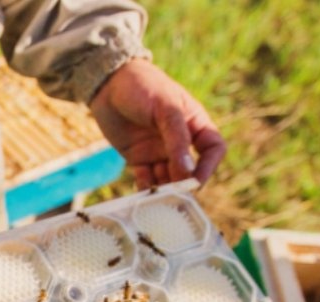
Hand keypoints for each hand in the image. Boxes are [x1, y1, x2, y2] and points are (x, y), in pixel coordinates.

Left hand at [90, 59, 225, 187]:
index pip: (213, 149)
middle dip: (184, 184)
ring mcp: (159, 151)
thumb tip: (188, 173)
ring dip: (164, 190)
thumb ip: (177, 139)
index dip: (209, 166)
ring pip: (168, 178)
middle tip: (173, 196)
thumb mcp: (165, 107)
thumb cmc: (142, 86)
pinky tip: (142, 197)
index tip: (196, 181)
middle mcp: (179, 141)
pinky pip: (146, 180)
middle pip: (190, 170)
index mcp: (193, 123)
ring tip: (156, 199)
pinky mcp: (138, 158)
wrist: (107, 83)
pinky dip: (146, 190)